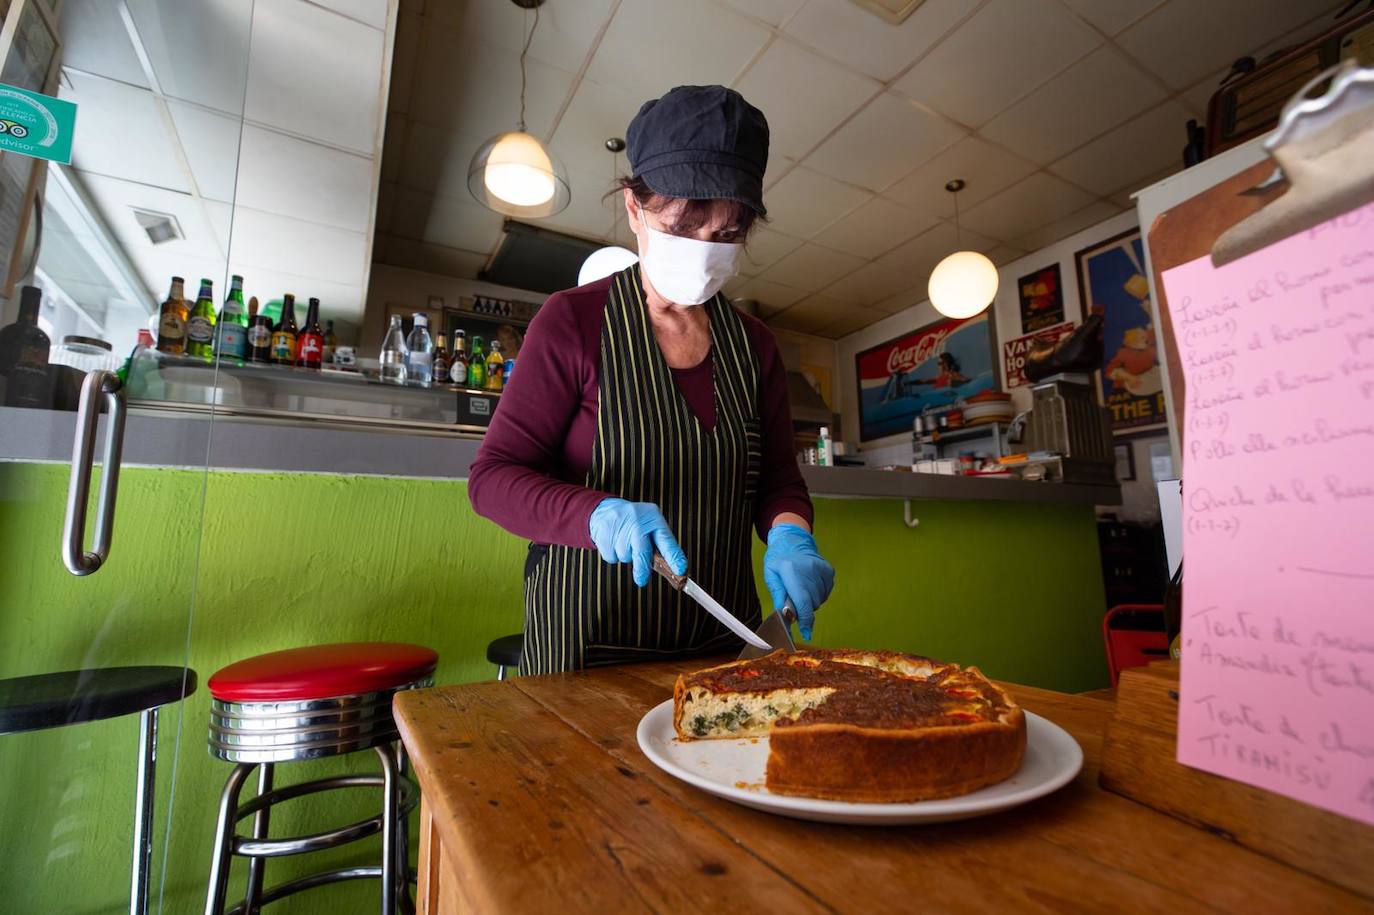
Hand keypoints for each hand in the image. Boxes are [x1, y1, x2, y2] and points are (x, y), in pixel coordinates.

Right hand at [589, 498, 687, 586]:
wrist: (605, 510)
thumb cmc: (634, 523)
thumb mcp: (650, 527)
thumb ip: (659, 546)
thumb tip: (671, 571)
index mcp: (653, 518)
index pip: (667, 540)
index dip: (674, 557)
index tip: (680, 570)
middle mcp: (638, 520)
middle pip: (642, 552)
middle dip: (643, 568)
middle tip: (642, 580)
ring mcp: (620, 526)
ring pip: (625, 556)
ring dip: (626, 556)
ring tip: (624, 543)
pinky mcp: (604, 533)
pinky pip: (612, 557)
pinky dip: (613, 555)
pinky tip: (614, 543)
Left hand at [763, 524, 834, 640]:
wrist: (792, 542)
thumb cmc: (778, 560)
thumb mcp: (771, 576)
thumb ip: (778, 595)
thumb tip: (785, 615)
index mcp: (791, 570)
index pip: (803, 601)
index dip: (805, 620)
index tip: (806, 632)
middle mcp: (809, 569)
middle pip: (812, 604)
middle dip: (803, 610)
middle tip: (794, 603)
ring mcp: (821, 570)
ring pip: (819, 600)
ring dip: (810, 602)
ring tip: (801, 590)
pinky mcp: (829, 571)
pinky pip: (825, 593)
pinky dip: (817, 594)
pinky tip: (809, 585)